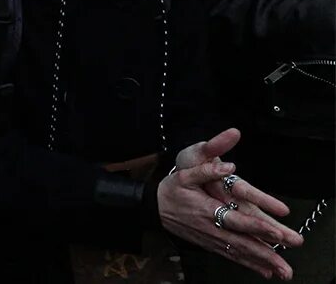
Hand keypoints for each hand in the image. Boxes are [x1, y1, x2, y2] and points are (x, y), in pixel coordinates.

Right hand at [161, 130, 302, 279]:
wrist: (154, 208)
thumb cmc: (171, 191)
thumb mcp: (184, 175)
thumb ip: (207, 170)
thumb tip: (229, 166)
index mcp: (207, 210)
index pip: (236, 220)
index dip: (256, 227)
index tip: (275, 232)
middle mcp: (212, 228)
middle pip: (242, 244)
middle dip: (266, 255)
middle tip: (285, 266)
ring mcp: (211, 238)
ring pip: (240, 253)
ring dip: (262, 264)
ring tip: (282, 273)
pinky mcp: (210, 244)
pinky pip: (232, 256)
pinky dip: (249, 264)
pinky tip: (264, 270)